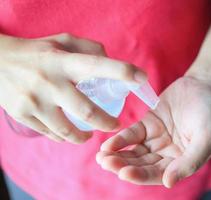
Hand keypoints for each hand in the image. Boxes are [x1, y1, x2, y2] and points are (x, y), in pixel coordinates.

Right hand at [0, 33, 146, 143]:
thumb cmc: (38, 53)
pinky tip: (70, 133)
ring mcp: (34, 102)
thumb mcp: (63, 41)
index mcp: (62, 61)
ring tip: (92, 135)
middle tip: (116, 125)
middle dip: (106, 122)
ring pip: (68, 131)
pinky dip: (65, 137)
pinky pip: (51, 134)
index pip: (97, 65)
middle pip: (86, 110)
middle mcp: (49, 82)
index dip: (122, 72)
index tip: (142, 79)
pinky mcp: (23, 115)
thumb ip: (89, 49)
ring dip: (85, 137)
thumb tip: (111, 61)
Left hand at [96, 76, 210, 187]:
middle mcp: (167, 154)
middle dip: (123, 166)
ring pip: (134, 152)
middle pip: (142, 165)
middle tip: (106, 163)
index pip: (157, 174)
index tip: (124, 173)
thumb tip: (168, 182)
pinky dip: (121, 140)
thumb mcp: (207, 138)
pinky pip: (133, 135)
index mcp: (181, 162)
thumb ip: (189, 161)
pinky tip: (108, 144)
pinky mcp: (149, 124)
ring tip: (102, 157)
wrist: (205, 85)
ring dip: (118, 155)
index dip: (140, 175)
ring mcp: (157, 139)